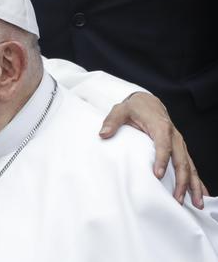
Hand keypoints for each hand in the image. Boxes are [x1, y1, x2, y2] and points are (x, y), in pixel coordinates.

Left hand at [99, 92, 207, 207]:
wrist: (148, 102)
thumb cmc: (134, 107)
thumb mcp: (120, 110)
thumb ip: (112, 121)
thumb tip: (103, 134)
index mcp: (160, 126)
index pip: (163, 144)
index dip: (162, 159)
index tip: (158, 175)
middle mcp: (174, 136)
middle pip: (181, 159)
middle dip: (181, 180)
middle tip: (177, 198)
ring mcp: (179, 143)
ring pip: (189, 165)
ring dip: (192, 184)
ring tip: (196, 203)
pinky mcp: (179, 148)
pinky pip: (190, 165)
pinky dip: (196, 179)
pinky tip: (201, 194)